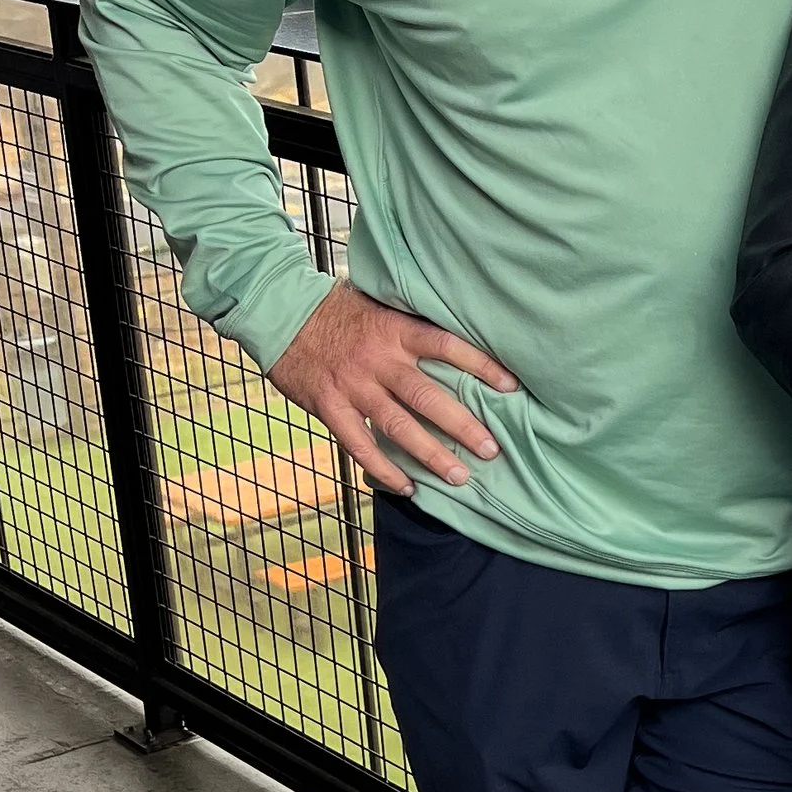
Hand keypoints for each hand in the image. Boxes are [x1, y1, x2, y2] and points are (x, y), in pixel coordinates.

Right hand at [267, 280, 518, 496]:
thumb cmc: (336, 309)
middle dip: (463, 426)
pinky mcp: (329, 407)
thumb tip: (457, 340)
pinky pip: (359, 445)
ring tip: (460, 477)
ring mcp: (353, 386)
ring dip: (430, 455)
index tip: (512, 386)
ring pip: (398, 426)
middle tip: (492, 449)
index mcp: (395, 330)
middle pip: (427, 396)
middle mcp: (378, 359)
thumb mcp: (378, 305)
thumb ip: (411, 325)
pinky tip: (407, 487)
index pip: (447, 346)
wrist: (279, 312)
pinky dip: (384, 469)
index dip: (481, 366)